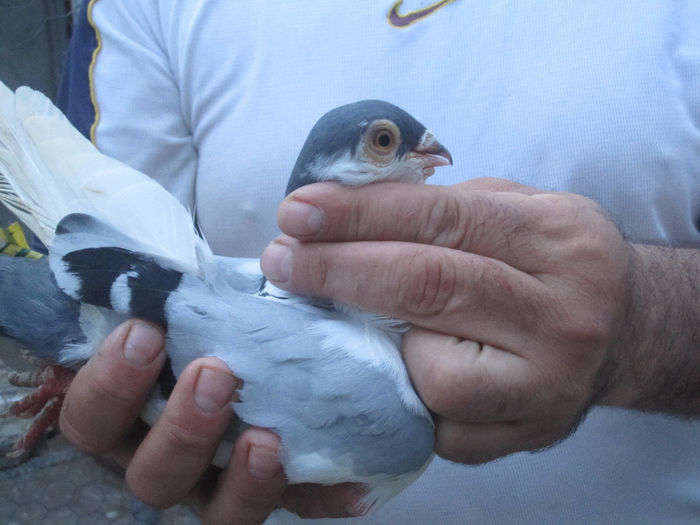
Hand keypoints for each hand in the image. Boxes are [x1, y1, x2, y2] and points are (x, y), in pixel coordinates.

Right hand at [60, 320, 365, 521]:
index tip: (148, 332)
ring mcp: (218, 483)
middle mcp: (166, 457)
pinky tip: (353, 485)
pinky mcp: (272, 489)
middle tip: (215, 374)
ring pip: (216, 513)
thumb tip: (180, 270)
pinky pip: (298, 508)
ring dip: (242, 481)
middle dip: (182, 429)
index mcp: (128, 416)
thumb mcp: (188, 303)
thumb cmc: (206, 318)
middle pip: (152, 476)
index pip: (91, 419)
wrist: (255, 338)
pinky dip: (323, 497)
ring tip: (268, 441)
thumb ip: (179, 297)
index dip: (110, 385)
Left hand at [261, 178, 699, 463]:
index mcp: (559, 238)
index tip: (298, 211)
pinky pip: (441, 424)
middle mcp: (563, 313)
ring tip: (334, 317)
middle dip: (339, 271)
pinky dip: (399, 396)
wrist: (624, 332)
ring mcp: (549, 384)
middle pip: (432, 287)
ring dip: (369, 344)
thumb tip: (339, 210)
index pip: (443, 218)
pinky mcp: (528, 435)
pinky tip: (381, 369)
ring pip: (436, 371)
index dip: (361, 214)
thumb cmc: (549, 261)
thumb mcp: (515, 208)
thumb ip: (440, 206)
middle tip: (282, 259)